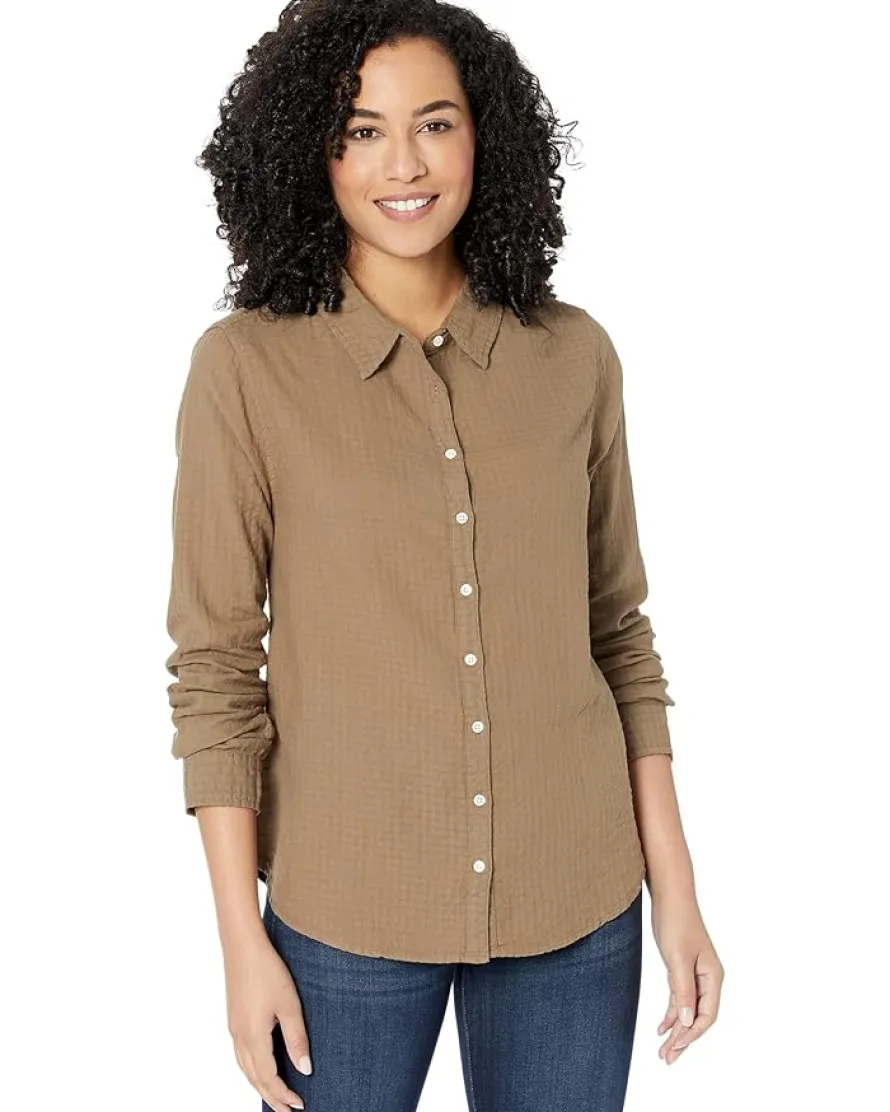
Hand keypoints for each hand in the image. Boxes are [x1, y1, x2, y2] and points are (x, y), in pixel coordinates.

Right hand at [223, 928, 311, 1109]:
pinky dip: (251, 1069)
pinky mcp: (233, 1018)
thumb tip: (305, 1070)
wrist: (242, 945)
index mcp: (253, 1037)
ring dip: (260, 1084)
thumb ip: (297, 1039)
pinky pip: (241, 1054)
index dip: (283, 1095)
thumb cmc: (267, 970)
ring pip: (245, 1068)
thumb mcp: (289, 1005)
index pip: (268, 1078)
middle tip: (288, 1110)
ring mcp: (234, 1027)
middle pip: (254, 1078)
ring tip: (275, 1095)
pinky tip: (261, 1065)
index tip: (299, 1105)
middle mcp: (239, 1037)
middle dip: (271, 1096)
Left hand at [650, 892, 723, 1064]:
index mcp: (713, 976)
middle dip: (684, 1039)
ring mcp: (696, 973)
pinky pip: (679, 998)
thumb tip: (685, 1022)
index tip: (675, 1048)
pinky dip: (671, 1013)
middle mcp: (708, 978)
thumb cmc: (676, 921)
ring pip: (687, 1010)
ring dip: (676, 1030)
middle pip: (698, 1017)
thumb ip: (682, 990)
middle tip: (667, 1059)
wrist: (670, 894)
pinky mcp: (683, 968)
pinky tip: (662, 1027)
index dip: (691, 1034)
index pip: (706, 1016)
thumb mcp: (677, 958)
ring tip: (664, 1051)